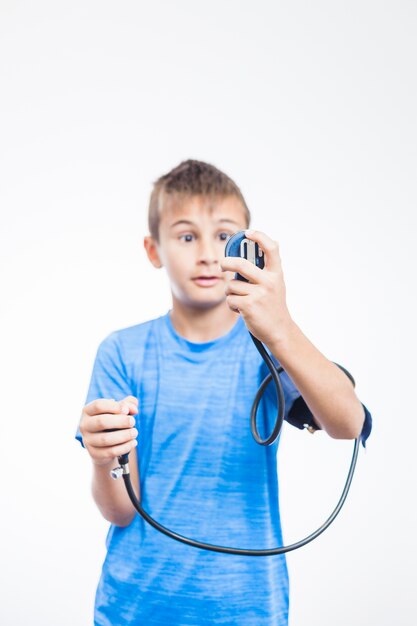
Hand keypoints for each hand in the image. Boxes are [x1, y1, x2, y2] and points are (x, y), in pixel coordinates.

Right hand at [79, 396, 138, 466]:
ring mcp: (88, 440)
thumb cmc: (113, 421)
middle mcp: (84, 425)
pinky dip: (124, 447)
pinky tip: (133, 442)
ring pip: (105, 439)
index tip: (127, 410)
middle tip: (133, 422)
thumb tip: (133, 409)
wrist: (104, 445)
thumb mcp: (119, 410)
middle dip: (120, 421)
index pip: (98, 405)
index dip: (114, 406)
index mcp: (88, 411)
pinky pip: (110, 452)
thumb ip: (128, 404)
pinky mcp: (94, 453)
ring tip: (134, 433)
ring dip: (124, 436)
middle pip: (101, 422)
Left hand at [221, 229, 292, 345]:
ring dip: (231, 293)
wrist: (279, 330)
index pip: (271, 248)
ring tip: (241, 299)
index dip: (259, 236)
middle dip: (226, 263)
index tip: (248, 233)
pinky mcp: (248, 306)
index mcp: (276, 274)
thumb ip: (268, 268)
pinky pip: (230, 299)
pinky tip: (242, 309)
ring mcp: (259, 294)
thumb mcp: (276, 284)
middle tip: (222, 264)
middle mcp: (269, 282)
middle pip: (240, 264)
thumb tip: (268, 243)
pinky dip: (232, 305)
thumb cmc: (273, 305)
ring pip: (231, 285)